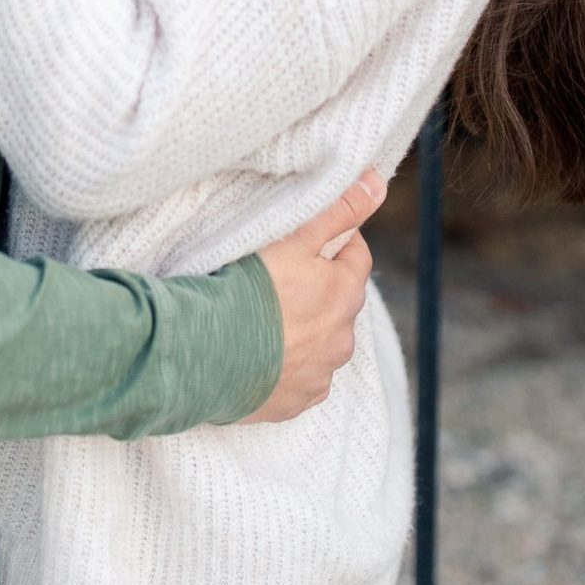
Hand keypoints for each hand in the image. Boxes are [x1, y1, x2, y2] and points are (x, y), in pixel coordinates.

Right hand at [240, 169, 385, 424]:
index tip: (310, 240)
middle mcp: (342, 339)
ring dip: (305, 332)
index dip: (336, 244)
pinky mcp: (296, 401)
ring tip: (267, 320)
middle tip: (281, 279)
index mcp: (345, 295)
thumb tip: (377, 182)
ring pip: (322, 344)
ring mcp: (319, 374)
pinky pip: (301, 379)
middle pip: (339, 304)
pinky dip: (288, 367)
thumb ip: (339, 210)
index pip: (356, 258)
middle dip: (320, 291)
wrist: (207, 353)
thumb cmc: (250, 288)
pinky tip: (262, 355)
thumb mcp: (295, 239)